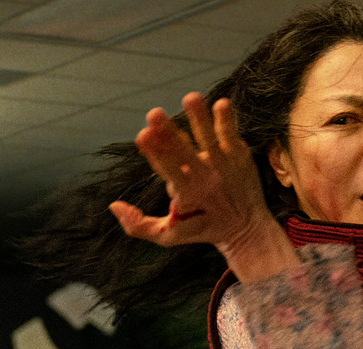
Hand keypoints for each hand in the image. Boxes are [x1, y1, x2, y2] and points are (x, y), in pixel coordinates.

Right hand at [110, 93, 277, 249]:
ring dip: (199, 118)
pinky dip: (227, 120)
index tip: (142, 136)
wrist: (249, 230)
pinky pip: (231, 136)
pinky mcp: (240, 157)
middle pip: (182, 153)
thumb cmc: (202, 229)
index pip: (166, 170)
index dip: (154, 154)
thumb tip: (113, 205)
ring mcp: (224, 166)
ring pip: (209, 140)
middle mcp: (204, 180)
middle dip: (168, 134)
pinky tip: (223, 103)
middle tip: (154, 113)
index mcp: (186, 195)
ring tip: (191, 97)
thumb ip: (138, 225)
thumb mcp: (169, 236)